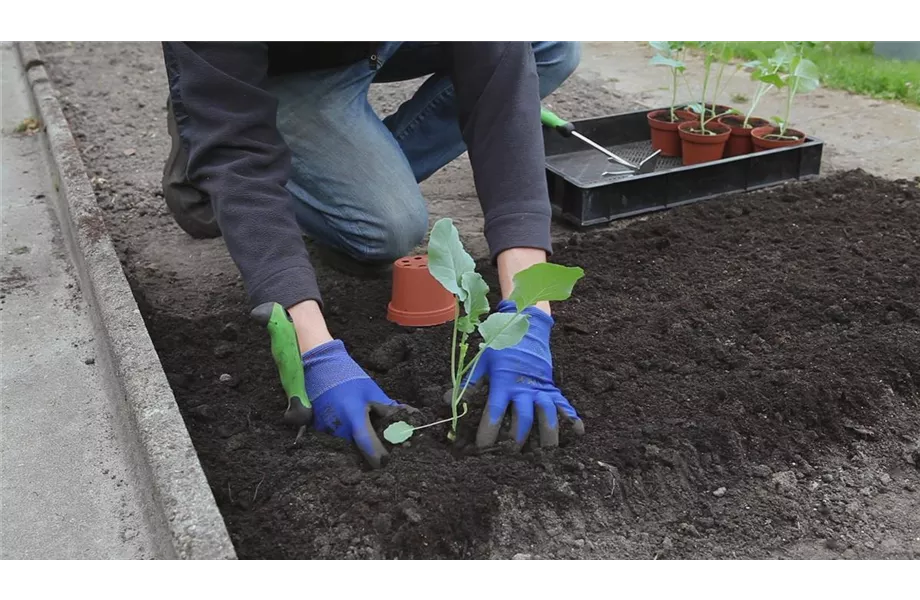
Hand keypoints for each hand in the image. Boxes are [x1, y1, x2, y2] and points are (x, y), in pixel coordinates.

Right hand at [302, 339, 407, 467]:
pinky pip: (337, 439)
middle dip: (371, 449)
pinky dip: (346, 436)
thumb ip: (389, 409)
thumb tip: (409, 419)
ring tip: (368, 432)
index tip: (388, 461)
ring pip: (348, 445)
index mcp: (354, 418)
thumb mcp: (372, 392)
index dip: (380, 458)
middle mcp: (339, 429)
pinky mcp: (318, 429)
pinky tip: (353, 427)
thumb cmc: (349, 377)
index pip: (369, 447)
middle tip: (383, 443)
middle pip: (359, 450)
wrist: (320, 366)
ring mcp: (326, 430)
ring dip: (358, 443)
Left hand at [464, 300, 584, 449]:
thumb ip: (469, 383)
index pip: (495, 412)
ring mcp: (541, 388)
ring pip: (547, 414)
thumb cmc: (501, 347)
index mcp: (504, 382)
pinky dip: (571, 417)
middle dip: (516, 440)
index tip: (482, 449)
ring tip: (546, 454)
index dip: (488, 432)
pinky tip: (577, 432)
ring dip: (547, 435)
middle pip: (523, 418)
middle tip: (510, 456)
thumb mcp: (482, 362)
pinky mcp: (552, 387)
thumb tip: (447, 401)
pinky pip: (564, 404)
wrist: (526, 327)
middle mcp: (524, 388)